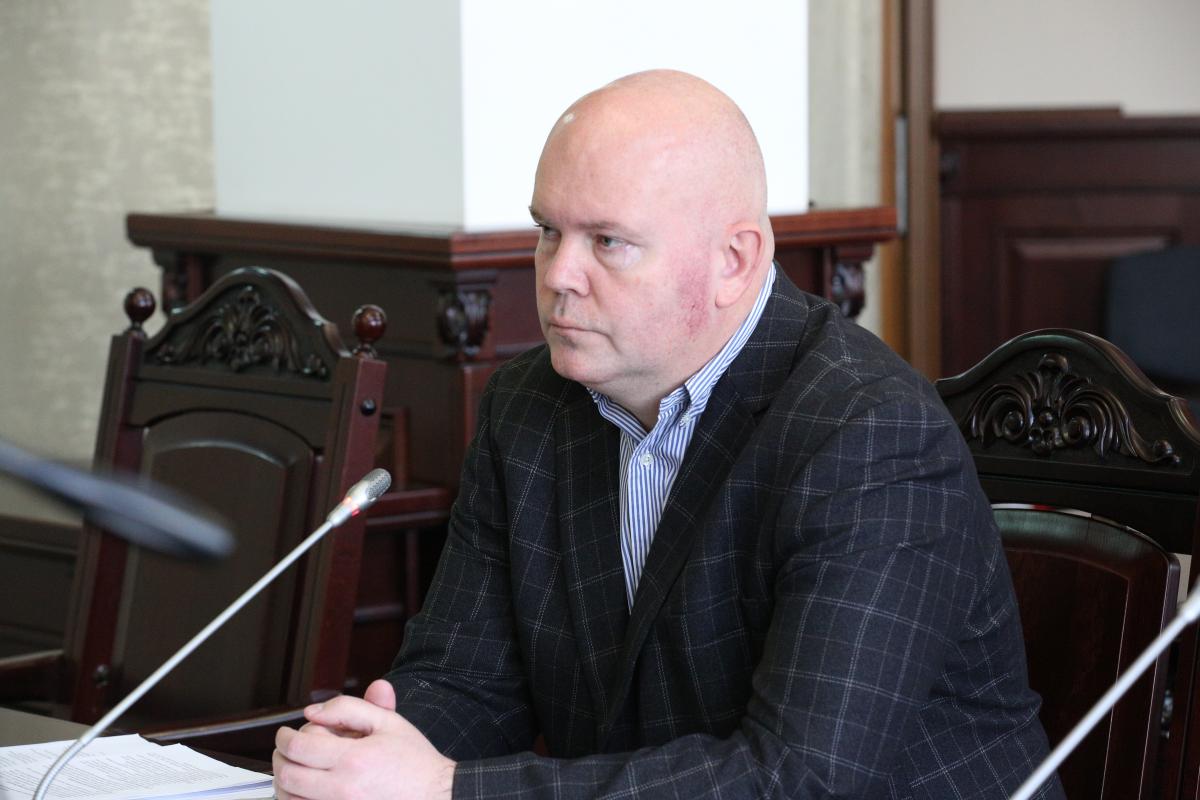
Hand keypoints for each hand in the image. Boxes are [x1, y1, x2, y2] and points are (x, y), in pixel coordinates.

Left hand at [273, 679, 455, 799]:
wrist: (436, 795)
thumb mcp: (388, 722)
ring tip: (295, 770)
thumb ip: (348, 709)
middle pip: (288, 775)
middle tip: (285, 750)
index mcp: (353, 759)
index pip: (298, 748)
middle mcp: (342, 790)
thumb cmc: (413, 761)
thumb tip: (313, 712)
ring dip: (284, 782)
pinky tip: (306, 791)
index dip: (283, 737)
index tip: (284, 734)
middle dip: (279, 758)